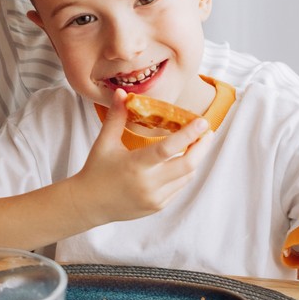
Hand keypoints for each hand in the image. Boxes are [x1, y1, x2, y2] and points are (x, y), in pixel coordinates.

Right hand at [70, 89, 211, 225]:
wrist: (90, 204)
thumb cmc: (96, 170)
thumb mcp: (105, 142)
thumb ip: (116, 117)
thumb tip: (123, 93)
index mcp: (135, 165)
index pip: (167, 149)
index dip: (188, 135)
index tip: (203, 122)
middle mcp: (148, 184)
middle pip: (187, 165)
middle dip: (202, 147)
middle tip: (208, 132)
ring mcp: (155, 198)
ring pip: (187, 176)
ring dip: (193, 159)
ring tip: (194, 145)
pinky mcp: (158, 206)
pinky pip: (179, 187)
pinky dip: (183, 173)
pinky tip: (178, 162)